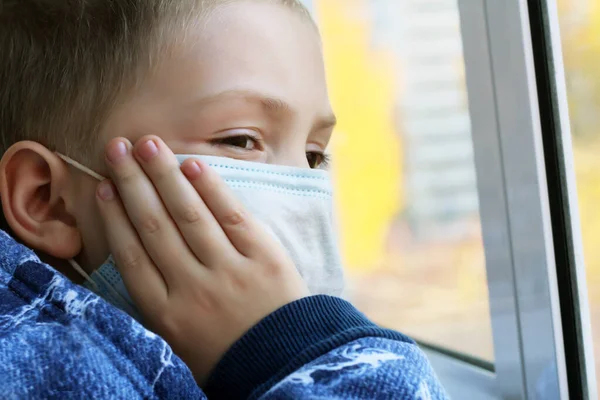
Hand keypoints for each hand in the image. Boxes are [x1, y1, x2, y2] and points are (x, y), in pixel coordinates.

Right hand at [95, 136, 308, 383]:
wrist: (286, 366)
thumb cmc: (229, 354)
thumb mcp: (180, 340)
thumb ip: (159, 301)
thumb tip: (138, 251)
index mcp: (166, 314)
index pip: (132, 256)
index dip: (115, 218)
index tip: (104, 188)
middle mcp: (192, 289)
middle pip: (154, 226)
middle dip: (133, 183)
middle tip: (117, 146)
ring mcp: (229, 272)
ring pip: (188, 215)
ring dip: (165, 175)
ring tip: (148, 144)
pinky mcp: (263, 259)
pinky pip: (232, 217)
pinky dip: (211, 188)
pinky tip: (193, 164)